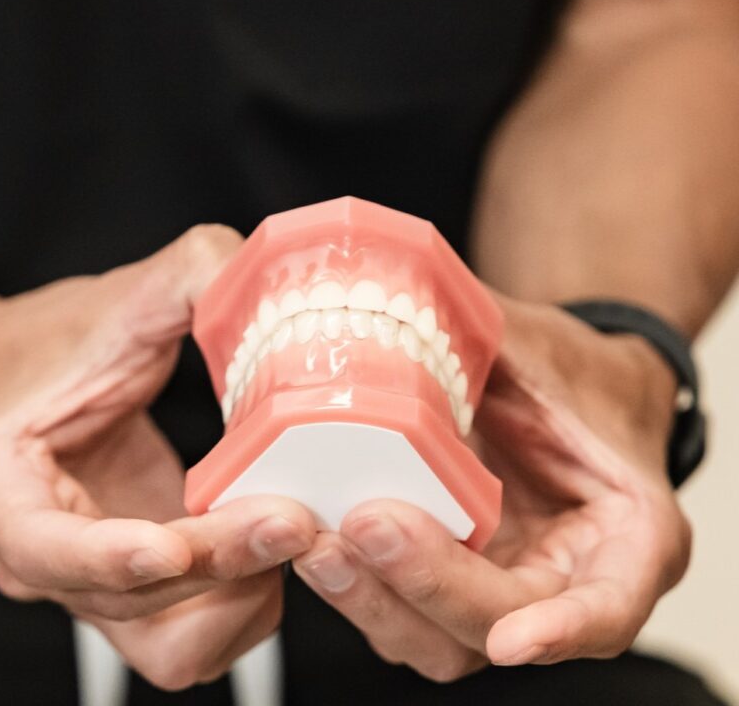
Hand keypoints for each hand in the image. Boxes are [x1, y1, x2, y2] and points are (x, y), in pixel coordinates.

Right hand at [0, 225, 316, 688]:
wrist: (18, 383)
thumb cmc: (47, 348)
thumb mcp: (112, 299)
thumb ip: (192, 276)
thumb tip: (278, 290)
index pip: (45, 549)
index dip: (108, 556)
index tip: (168, 542)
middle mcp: (39, 561)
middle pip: (129, 602)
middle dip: (215, 565)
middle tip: (289, 516)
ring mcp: (92, 587)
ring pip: (172, 645)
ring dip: (239, 598)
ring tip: (286, 525)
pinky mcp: (141, 594)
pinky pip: (202, 633)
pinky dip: (248, 601)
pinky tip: (272, 536)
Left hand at [293, 293, 689, 680]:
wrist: (556, 389)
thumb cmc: (567, 374)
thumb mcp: (538, 347)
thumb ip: (482, 337)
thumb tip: (388, 295)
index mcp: (623, 537)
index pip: (607, 606)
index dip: (562, 629)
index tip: (512, 639)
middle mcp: (562, 582)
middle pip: (496, 625)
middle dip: (425, 585)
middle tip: (364, 524)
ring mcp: (495, 588)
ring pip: (434, 637)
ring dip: (372, 599)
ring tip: (318, 541)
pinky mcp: (441, 582)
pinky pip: (395, 606)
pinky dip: (354, 585)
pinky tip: (311, 541)